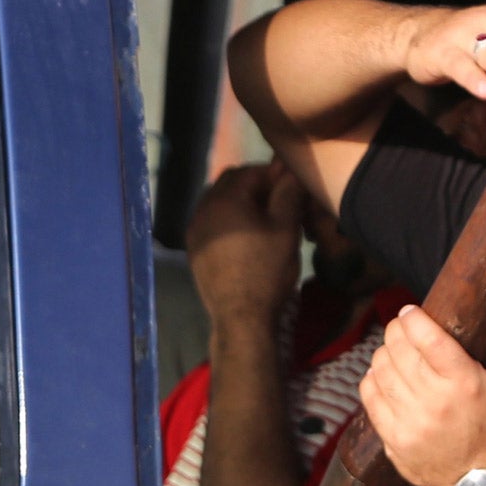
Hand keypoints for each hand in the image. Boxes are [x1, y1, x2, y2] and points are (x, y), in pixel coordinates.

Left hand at [185, 163, 303, 326]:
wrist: (240, 316)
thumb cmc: (267, 269)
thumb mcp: (286, 228)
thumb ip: (288, 192)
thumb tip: (290, 169)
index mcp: (223, 200)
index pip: (249, 171)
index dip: (272, 174)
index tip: (291, 187)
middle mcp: (202, 210)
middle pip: (229, 183)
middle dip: (255, 185)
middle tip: (280, 202)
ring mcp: (194, 231)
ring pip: (218, 202)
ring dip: (241, 202)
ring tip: (265, 219)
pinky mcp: (194, 249)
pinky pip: (211, 222)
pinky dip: (228, 220)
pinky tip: (247, 236)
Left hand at [358, 307, 485, 485]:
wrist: (478, 479)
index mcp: (464, 382)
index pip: (428, 337)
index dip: (413, 318)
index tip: (411, 311)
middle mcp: (434, 400)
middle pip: (398, 349)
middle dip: (396, 331)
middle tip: (401, 328)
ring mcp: (410, 420)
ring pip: (380, 369)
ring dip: (384, 353)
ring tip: (394, 350)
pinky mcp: (392, 437)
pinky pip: (369, 395)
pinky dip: (372, 379)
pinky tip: (382, 375)